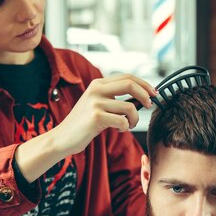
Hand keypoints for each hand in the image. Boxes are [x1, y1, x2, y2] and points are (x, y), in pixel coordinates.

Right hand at [14, 74, 155, 183]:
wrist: (62, 138)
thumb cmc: (83, 124)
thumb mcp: (97, 104)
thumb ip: (113, 98)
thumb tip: (141, 97)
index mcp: (98, 84)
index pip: (127, 77)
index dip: (143, 84)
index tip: (153, 92)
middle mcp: (96, 89)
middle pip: (130, 84)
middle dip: (145, 94)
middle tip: (150, 105)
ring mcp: (95, 102)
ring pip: (130, 107)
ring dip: (135, 119)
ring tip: (128, 125)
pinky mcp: (96, 117)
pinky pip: (123, 121)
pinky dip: (125, 127)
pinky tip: (118, 130)